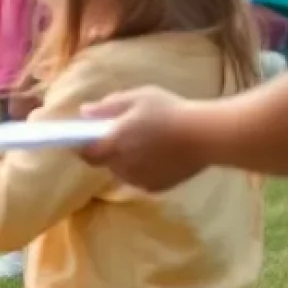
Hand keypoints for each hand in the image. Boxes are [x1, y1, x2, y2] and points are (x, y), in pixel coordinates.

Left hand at [80, 85, 205, 191]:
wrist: (206, 136)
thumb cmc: (169, 112)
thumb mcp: (135, 98)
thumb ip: (107, 107)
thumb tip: (84, 113)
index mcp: (115, 144)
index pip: (86, 153)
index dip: (81, 145)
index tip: (84, 136)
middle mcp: (124, 167)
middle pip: (105, 162)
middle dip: (107, 150)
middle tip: (121, 133)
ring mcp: (141, 180)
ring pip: (122, 171)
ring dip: (124, 160)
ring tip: (141, 142)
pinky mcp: (158, 188)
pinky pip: (140, 178)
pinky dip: (141, 168)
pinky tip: (156, 154)